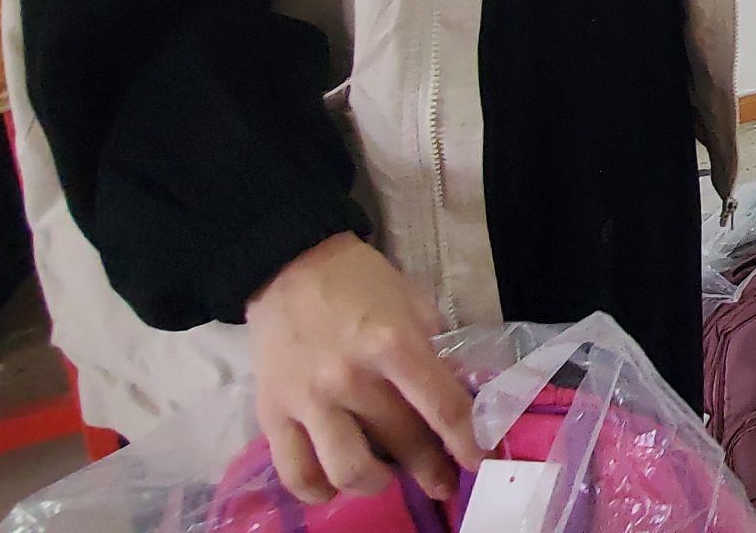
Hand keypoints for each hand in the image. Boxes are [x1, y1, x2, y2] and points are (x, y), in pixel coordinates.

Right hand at [247, 235, 482, 503]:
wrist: (288, 265)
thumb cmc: (361, 283)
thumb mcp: (415, 304)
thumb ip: (436, 351)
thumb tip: (460, 398)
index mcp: (394, 344)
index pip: (443, 408)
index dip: (470, 443)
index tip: (483, 463)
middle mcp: (350, 378)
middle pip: (402, 442)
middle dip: (432, 470)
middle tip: (443, 482)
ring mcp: (308, 400)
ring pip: (347, 469)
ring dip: (376, 483)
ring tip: (386, 478)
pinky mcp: (272, 413)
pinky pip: (296, 472)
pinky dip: (317, 490)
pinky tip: (334, 486)